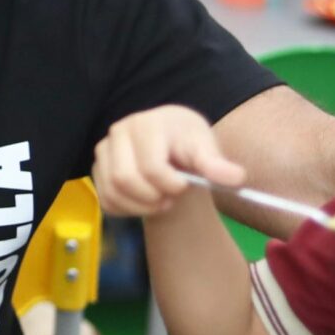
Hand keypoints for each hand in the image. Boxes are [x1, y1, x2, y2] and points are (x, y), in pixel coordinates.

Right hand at [92, 104, 245, 217]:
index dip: (170, 185)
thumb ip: (218, 164)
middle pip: (126, 179)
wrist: (172, 148)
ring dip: (141, 207)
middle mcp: (119, 132)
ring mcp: (104, 151)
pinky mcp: (97, 170)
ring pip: (113, 192)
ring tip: (162, 200)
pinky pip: (106, 201)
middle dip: (152, 197)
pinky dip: (128, 210)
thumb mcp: (207, 149)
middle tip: (171, 197)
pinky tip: (146, 203)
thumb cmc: (189, 144)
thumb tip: (236, 178)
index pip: (151, 166)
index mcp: (147, 123)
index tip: (185, 186)